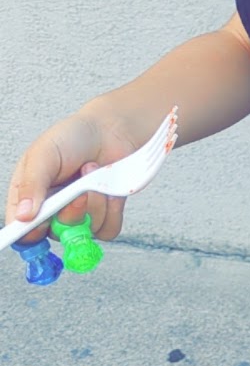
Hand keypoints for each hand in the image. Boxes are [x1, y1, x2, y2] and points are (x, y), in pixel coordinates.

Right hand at [5, 111, 136, 244]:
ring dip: (94, 203)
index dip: (30, 234)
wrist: (109, 130)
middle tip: (78, 189)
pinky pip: (108, 230)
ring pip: (85, 233)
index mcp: (29, 199)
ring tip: (91, 172)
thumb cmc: (72, 138)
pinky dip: (112, 209)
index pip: (22, 232)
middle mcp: (52, 213)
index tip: (43, 224)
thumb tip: (23, 216)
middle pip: (56, 235)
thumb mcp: (43, 155)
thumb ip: (32, 184)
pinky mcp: (103, 218)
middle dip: (71, 212)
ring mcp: (78, 217)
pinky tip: (107, 187)